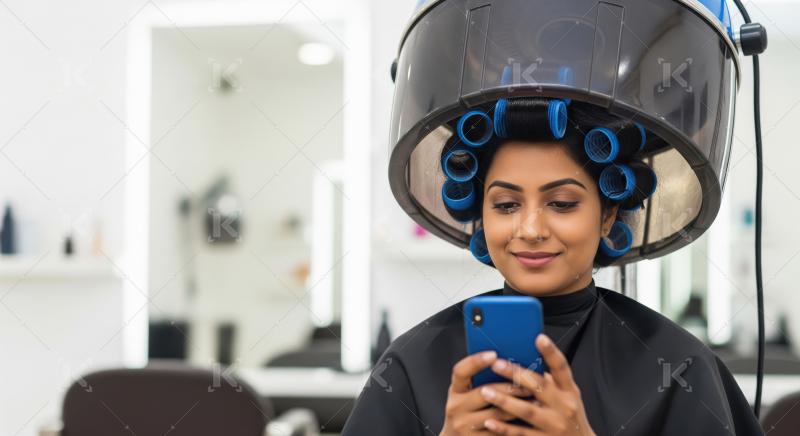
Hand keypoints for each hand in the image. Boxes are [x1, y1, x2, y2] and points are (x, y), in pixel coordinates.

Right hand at [440, 350, 534, 434]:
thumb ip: (480, 380)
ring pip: (496, 413)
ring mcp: (464, 425)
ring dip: (518, 405)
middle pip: (484, 392)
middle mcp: (455, 407)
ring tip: (536, 398)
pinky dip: (516, 424)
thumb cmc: (469, 411)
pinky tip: (529, 418)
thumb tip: (507, 363)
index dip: (476, 361)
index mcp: (455, 390)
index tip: (494, 354)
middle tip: (530, 380)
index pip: (461, 371)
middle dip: (510, 386)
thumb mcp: (467, 395)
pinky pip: (500, 431)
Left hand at [480, 334, 594, 434]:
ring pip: (526, 410)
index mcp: (569, 391)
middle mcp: (564, 406)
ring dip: (504, 401)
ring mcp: (554, 425)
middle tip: (496, 364)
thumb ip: (553, 380)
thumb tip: (530, 359)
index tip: (539, 337)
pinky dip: (504, 428)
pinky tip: (490, 421)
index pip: (562, 368)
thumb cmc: (571, 416)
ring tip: (485, 391)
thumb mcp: (569, 395)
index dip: (551, 352)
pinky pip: (521, 433)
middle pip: (539, 386)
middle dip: (516, 374)